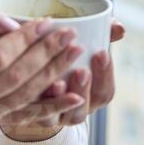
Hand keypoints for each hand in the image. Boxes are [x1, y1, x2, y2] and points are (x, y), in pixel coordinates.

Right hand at [0, 4, 85, 138]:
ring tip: (75, 52)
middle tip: (69, 35)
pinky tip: (76, 96)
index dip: (24, 40)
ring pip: (25, 97)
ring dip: (54, 74)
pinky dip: (54, 107)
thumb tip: (11, 23)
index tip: (46, 22)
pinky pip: (29, 117)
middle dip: (46, 54)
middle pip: (15, 77)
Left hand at [0, 19, 124, 140]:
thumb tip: (119, 27)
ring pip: (61, 116)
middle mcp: (73, 110)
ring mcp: (53, 116)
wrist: (23, 68)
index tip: (101, 52)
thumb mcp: (79, 41)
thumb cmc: (60, 52)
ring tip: (58, 82)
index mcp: (90, 94)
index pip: (105, 92)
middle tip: (81, 70)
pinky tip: (39, 88)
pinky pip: (37, 115)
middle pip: (85, 108)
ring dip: (62, 99)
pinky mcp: (31, 115)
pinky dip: (40, 103)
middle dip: (84, 89)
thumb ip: (101, 33)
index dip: (105, 75)